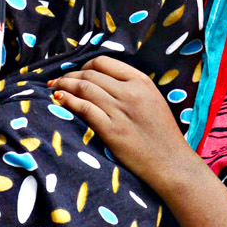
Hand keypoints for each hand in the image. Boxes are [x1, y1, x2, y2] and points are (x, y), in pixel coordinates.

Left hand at [49, 56, 197, 190]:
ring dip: (64, 85)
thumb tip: (102, 81)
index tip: (77, 73)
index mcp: (141, 82)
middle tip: (59, 81)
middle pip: (90, 74)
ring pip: (84, 88)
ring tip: (54, 89)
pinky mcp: (111, 130)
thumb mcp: (152, 100)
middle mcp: (130, 92)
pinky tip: (59, 100)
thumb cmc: (163, 135)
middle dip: (70, 75)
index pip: (103, 62)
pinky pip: (83, 108)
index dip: (84, 66)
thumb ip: (131, 87)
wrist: (171, 163)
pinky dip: (68, 101)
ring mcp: (120, 111)